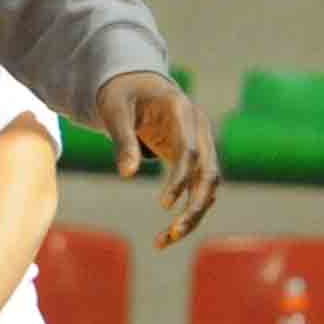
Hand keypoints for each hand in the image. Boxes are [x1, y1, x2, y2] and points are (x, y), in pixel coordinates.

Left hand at [98, 70, 219, 246]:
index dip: (180, 179)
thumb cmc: (122, 93)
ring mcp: (202, 146)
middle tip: (172, 234)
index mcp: (183, 112)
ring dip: (192, 215)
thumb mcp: (114, 110)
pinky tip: (165, 235)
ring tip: (163, 242)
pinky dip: (186, 211)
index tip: (163, 205)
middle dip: (195, 207)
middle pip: (209, 174)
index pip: (189, 151)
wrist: (136, 82)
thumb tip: (127, 176)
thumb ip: (122, 140)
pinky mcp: (194, 160)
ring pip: (208, 187)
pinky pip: (197, 189)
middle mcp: (200, 131)